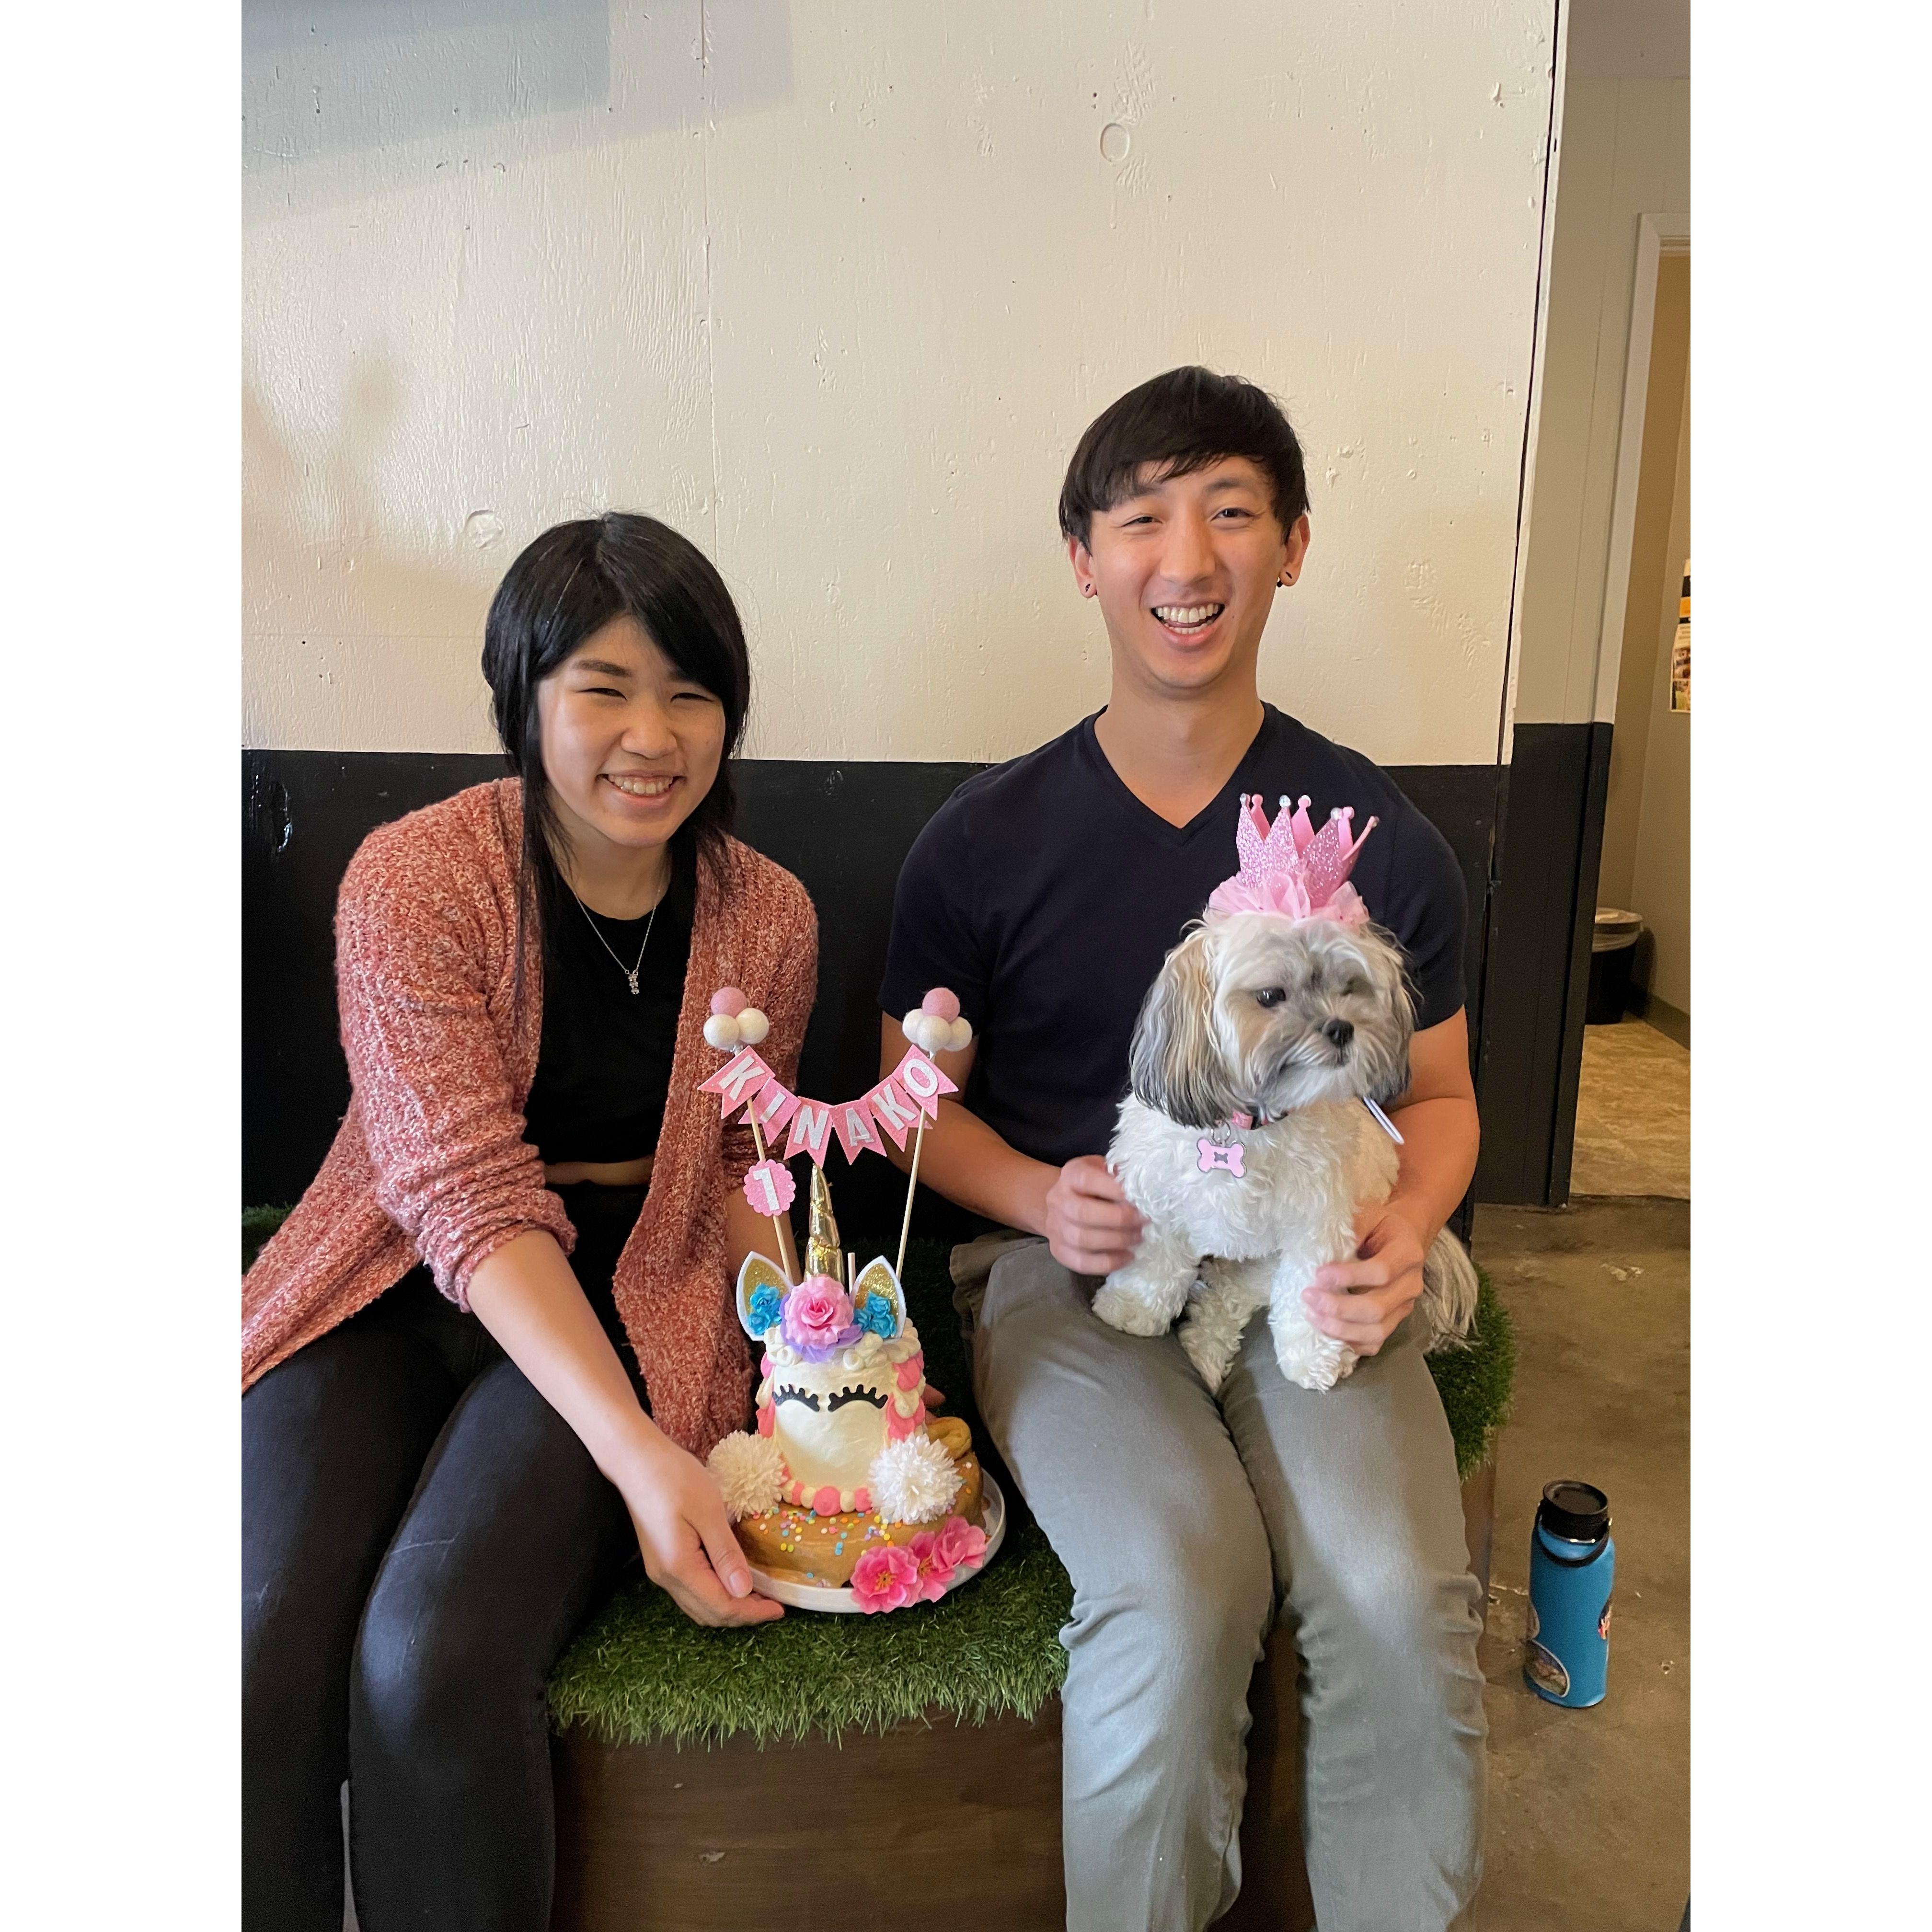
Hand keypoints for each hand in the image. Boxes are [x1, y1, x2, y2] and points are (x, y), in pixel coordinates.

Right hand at [618, 1431, 784, 1628]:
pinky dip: (714, 1593)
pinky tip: (731, 1579)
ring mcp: (660, 1571)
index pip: (721, 1607)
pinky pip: (691, 1591)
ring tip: (757, 1595)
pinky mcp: (661, 1561)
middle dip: (742, 1614)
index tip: (780, 1610)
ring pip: (698, 1606)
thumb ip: (726, 1553)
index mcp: (679, 1567)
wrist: (636, 1460)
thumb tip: (745, 1591)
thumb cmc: (674, 1478)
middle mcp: (666, 1578)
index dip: (752, 1613)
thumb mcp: (708, 1511)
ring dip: (728, 1606)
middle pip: (709, 1614)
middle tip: (772, 1603)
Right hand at [1040, 1155, 1144, 1276]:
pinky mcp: (1059, 1251)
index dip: (1113, 1189)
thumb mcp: (1104, 1170)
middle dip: (1119, 1219)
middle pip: (1083, 1212)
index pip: (1086, 1180)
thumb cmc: (1094, 1186)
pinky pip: (1081, 1262)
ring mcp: (1056, 1228)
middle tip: (1144, 1221)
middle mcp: (1058, 1200)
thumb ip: (1119, 1174)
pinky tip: (1127, 1257)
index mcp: (1071, 1175)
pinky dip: (1107, 1262)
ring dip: (1116, 1241)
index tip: (1139, 1197)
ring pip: (1082, 1239)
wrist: (1064, 1204)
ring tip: (1138, 1238)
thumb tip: (1145, 1185)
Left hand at [1301, 1202, 1429, 1356]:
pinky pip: (1374, 1343)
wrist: (1403, 1237)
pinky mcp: (1394, 1321)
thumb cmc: (1380, 1225)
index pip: (1381, 1272)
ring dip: (1339, 1328)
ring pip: (1376, 1332)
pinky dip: (1349, 1342)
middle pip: (1377, 1309)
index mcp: (1408, 1253)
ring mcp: (1404, 1307)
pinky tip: (1326, 1329)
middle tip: (1308, 1297)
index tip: (1318, 1274)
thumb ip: (1351, 1228)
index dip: (1349, 1276)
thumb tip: (1324, 1249)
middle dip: (1338, 1308)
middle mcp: (1411, 1285)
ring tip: (1311, 1314)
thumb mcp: (1368, 1215)